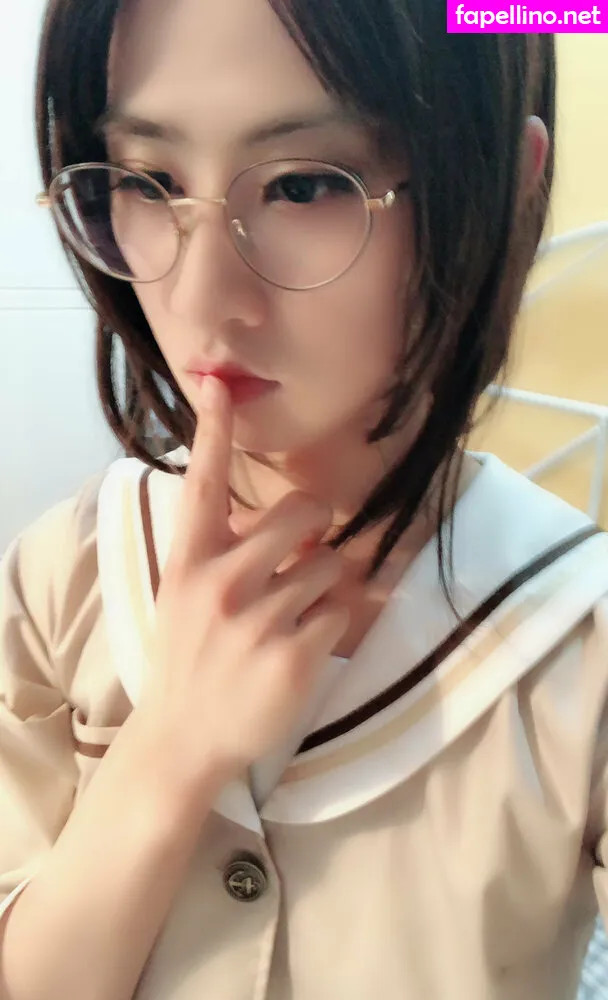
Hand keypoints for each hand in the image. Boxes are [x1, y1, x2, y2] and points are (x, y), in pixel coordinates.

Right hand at [135, 377, 349, 788]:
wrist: (182, 738)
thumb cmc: (186, 657)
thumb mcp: (183, 595)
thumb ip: (222, 552)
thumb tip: (288, 517)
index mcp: (188, 562)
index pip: (203, 484)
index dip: (212, 431)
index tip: (218, 383)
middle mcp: (221, 583)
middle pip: (300, 513)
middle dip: (317, 523)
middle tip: (308, 546)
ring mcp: (258, 621)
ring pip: (331, 565)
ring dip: (326, 582)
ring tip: (296, 611)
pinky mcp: (293, 657)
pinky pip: (342, 611)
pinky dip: (334, 620)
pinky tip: (306, 641)